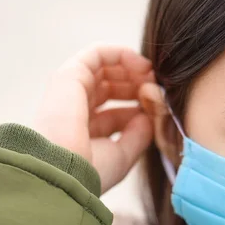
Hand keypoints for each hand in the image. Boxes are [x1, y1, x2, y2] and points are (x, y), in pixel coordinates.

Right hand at [34, 44, 154, 192]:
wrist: (63, 169)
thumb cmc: (90, 171)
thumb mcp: (122, 156)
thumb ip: (139, 135)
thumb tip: (148, 115)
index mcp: (85, 134)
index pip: (117, 114)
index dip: (141, 109)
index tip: (160, 111)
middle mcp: (76, 111)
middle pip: (111, 88)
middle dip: (138, 85)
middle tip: (157, 88)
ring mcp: (71, 92)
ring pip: (106, 69)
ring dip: (133, 68)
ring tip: (152, 76)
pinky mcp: (70, 76)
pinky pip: (97, 54)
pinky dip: (122, 54)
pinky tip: (142, 66)